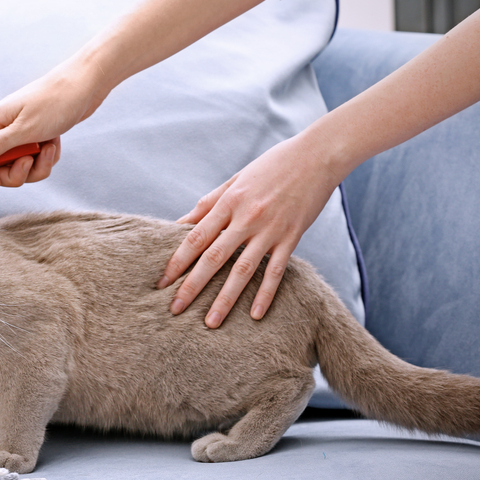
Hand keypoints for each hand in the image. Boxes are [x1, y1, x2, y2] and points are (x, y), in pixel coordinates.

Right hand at [0, 59, 108, 188]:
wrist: (86, 85)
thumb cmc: (56, 102)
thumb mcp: (23, 129)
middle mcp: (0, 129)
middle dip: (14, 174)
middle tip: (29, 161)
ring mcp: (17, 135)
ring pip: (17, 169)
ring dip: (36, 167)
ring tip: (48, 148)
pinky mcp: (33, 139)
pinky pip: (34, 163)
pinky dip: (46, 159)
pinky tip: (54, 143)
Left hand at [157, 133, 341, 327]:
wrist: (317, 156)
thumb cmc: (272, 165)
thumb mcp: (236, 179)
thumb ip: (209, 203)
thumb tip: (180, 223)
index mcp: (229, 201)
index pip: (196, 237)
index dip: (177, 261)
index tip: (162, 282)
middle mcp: (247, 217)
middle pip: (213, 258)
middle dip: (192, 286)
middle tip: (175, 309)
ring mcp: (270, 230)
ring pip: (242, 270)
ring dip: (225, 299)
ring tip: (210, 322)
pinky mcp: (292, 238)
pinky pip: (275, 271)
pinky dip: (265, 294)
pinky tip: (255, 315)